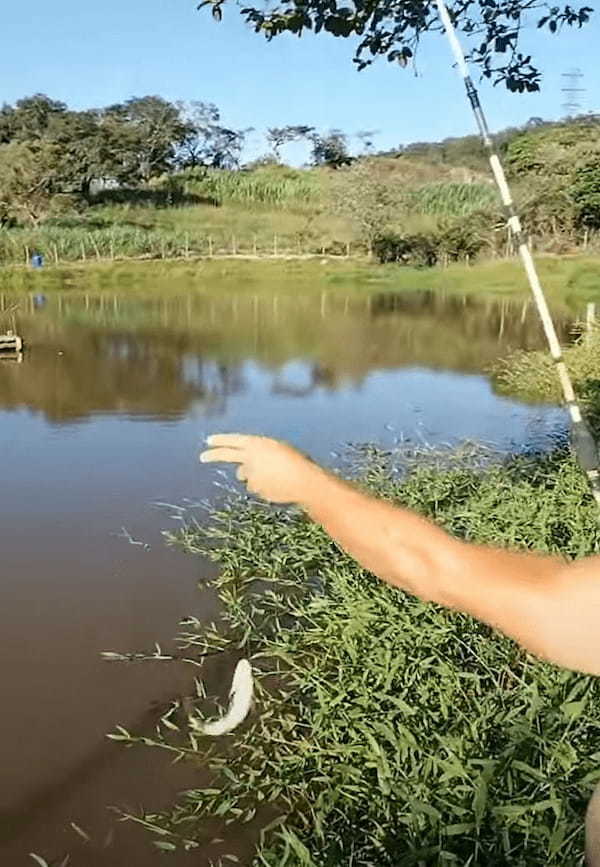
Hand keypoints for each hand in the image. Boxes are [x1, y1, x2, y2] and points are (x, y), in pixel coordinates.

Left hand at [200, 434, 322, 504]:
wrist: (305, 481)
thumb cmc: (296, 462)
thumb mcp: (277, 451)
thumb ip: (257, 457)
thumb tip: (240, 473)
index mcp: (257, 444)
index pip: (233, 440)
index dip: (221, 440)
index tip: (209, 441)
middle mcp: (250, 458)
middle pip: (227, 455)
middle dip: (213, 455)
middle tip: (202, 457)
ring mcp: (251, 475)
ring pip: (246, 476)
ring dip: (254, 476)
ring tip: (276, 475)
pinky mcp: (255, 489)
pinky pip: (257, 487)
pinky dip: (264, 486)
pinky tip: (279, 485)